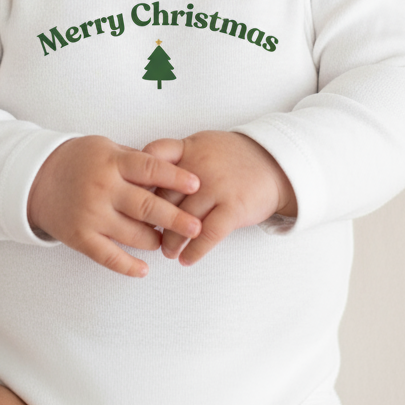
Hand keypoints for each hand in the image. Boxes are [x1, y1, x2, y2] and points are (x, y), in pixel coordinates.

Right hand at [27, 135, 201, 277]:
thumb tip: (175, 171)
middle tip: (197, 227)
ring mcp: (91, 215)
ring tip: (167, 241)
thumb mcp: (107, 148)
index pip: (150, 169)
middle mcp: (103, 189)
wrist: (36, 179)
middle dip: (176, 218)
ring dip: (155, 240)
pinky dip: (127, 266)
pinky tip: (144, 270)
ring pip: (133, 234)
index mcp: (112, 164)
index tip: (197, 184)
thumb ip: (137, 161)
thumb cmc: (80, 160)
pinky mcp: (80, 237)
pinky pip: (108, 256)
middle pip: (147, 206)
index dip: (175, 177)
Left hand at [143, 131, 296, 265]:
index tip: (129, 196)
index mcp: (189, 149)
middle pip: (163, 196)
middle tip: (141, 236)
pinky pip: (208, 235)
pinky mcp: (233, 209)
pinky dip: (194, 251)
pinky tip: (186, 260)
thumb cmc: (233, 157)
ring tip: (165, 252)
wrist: (275, 163)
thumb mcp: (203, 144)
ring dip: (170, 241)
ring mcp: (217, 188)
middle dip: (150, 219)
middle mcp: (200, 168)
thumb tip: (142, 177)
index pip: (152, 157)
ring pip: (183, 220)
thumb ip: (175, 156)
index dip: (137, 178)